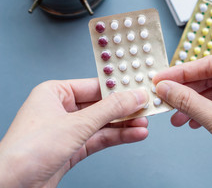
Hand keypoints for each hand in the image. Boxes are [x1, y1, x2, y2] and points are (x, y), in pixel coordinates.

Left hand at [0, 79, 148, 187]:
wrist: (12, 187)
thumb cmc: (27, 151)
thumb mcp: (77, 124)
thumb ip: (110, 109)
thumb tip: (134, 96)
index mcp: (55, 93)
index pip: (95, 86)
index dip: (119, 88)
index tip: (140, 89)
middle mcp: (62, 109)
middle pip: (102, 105)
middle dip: (125, 109)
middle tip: (146, 107)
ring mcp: (68, 130)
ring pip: (103, 123)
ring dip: (125, 125)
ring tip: (144, 124)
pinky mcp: (73, 148)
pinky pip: (100, 138)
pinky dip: (118, 137)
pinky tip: (135, 135)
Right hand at [153, 55, 211, 187]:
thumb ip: (190, 102)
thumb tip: (167, 89)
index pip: (211, 64)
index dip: (182, 72)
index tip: (161, 79)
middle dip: (188, 91)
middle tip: (166, 98)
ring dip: (196, 104)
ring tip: (177, 115)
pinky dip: (209, 111)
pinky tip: (194, 120)